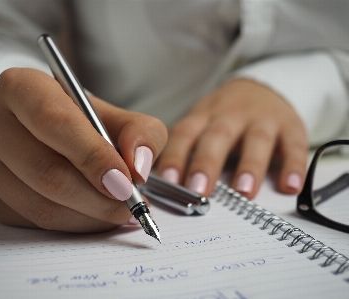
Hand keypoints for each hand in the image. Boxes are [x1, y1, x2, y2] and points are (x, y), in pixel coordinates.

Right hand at [0, 68, 166, 231]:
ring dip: (90, 216)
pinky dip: (75, 224)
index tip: (125, 181)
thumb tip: (138, 168)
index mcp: (21, 87)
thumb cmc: (84, 122)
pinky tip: (95, 215)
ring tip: (120, 211)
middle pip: (47, 171)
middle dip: (97, 197)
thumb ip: (141, 133)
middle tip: (130, 205)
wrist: (49, 132)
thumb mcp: (119, 116)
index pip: (55, 122)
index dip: (93, 156)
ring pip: (41, 204)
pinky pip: (35, 222)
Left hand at [156, 78, 307, 198]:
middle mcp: (231, 115)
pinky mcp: (290, 126)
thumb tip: (163, 187)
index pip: (185, 134)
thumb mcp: (202, 123)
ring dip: (250, 166)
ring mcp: (262, 119)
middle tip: (199, 190)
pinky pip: (294, 145)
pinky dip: (294, 166)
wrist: (262, 88)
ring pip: (256, 140)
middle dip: (207, 163)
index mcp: (204, 116)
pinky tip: (290, 186)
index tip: (168, 182)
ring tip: (243, 192)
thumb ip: (186, 150)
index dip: (175, 156)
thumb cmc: (224, 116)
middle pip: (217, 136)